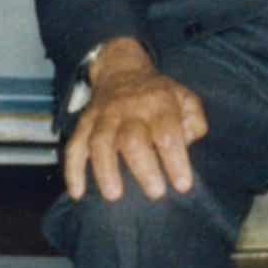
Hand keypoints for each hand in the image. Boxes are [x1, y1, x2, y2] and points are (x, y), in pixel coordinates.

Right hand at [62, 40, 207, 203]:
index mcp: (159, 104)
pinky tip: (77, 192)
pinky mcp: (84, 124)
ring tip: (114, 196)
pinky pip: (74, 146)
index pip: (168, 133)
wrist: (121, 71)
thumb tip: (187, 142)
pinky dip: (73, 170)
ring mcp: (103, 117)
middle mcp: (129, 110)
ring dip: (105, 170)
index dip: (176, 160)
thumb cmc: (159, 94)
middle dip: (144, 169)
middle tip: (156, 193)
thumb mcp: (185, 98)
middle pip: (133, 140)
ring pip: (100, 143)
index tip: (183, 185)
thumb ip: (194, 120)